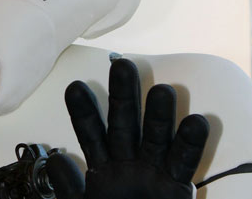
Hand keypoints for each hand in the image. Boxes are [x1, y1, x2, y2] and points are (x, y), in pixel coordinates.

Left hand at [46, 58, 208, 198]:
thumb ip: (69, 188)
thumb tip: (55, 159)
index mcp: (102, 166)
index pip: (90, 133)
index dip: (83, 112)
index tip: (74, 87)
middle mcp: (128, 162)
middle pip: (124, 123)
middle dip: (122, 95)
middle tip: (122, 64)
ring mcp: (153, 171)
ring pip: (156, 136)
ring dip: (159, 115)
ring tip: (161, 89)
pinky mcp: (177, 187)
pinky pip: (184, 163)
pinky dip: (190, 145)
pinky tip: (195, 122)